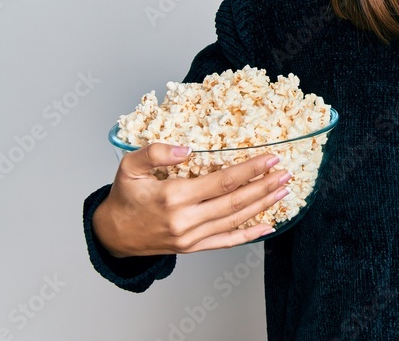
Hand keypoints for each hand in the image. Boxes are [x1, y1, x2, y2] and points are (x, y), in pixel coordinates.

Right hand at [91, 143, 291, 257]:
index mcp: (173, 197)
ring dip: (263, 205)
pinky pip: (226, 242)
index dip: (250, 170)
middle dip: (264, 186)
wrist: (113, 234)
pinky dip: (250, 235)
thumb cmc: (124, 196)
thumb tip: (188, 150)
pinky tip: (269, 225)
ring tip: (283, 190)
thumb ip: (155, 152)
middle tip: (286, 173)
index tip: (271, 158)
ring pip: (235, 220)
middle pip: (235, 202)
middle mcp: (186, 220)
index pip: (222, 181)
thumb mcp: (129, 166)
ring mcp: (191, 238)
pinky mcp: (193, 248)